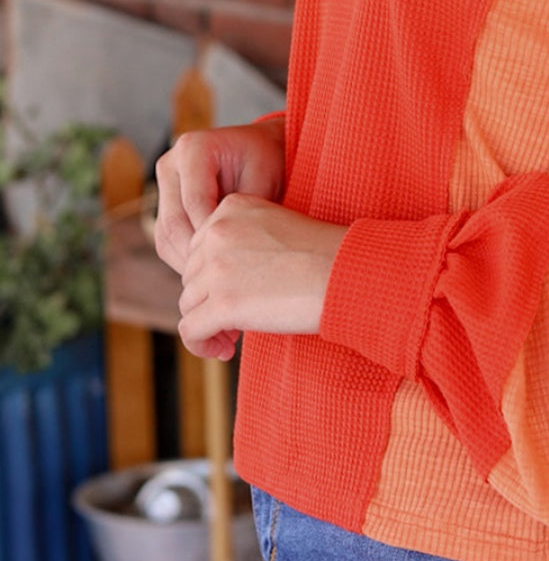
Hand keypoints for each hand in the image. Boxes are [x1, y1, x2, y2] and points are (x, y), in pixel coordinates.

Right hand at [154, 120, 286, 274]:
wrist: (259, 151)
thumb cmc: (266, 162)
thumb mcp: (263, 179)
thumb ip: (245, 210)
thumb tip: (233, 251)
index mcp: (193, 149)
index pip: (195, 201)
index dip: (212, 234)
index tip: (234, 260)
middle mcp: (170, 165)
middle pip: (174, 221)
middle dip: (198, 254)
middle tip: (222, 280)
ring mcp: (164, 187)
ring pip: (166, 235)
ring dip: (188, 262)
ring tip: (216, 283)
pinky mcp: (164, 206)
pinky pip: (167, 240)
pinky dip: (185, 260)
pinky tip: (208, 275)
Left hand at [177, 193, 346, 360]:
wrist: (348, 272)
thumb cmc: (324, 256)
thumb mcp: (277, 230)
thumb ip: (242, 242)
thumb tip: (215, 283)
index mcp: (230, 208)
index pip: (199, 247)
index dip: (213, 277)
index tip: (237, 295)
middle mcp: (217, 232)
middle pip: (191, 276)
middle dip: (209, 302)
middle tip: (236, 324)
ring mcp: (217, 267)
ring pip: (188, 304)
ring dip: (207, 325)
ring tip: (232, 340)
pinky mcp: (222, 303)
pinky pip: (190, 330)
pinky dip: (201, 345)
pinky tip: (225, 352)